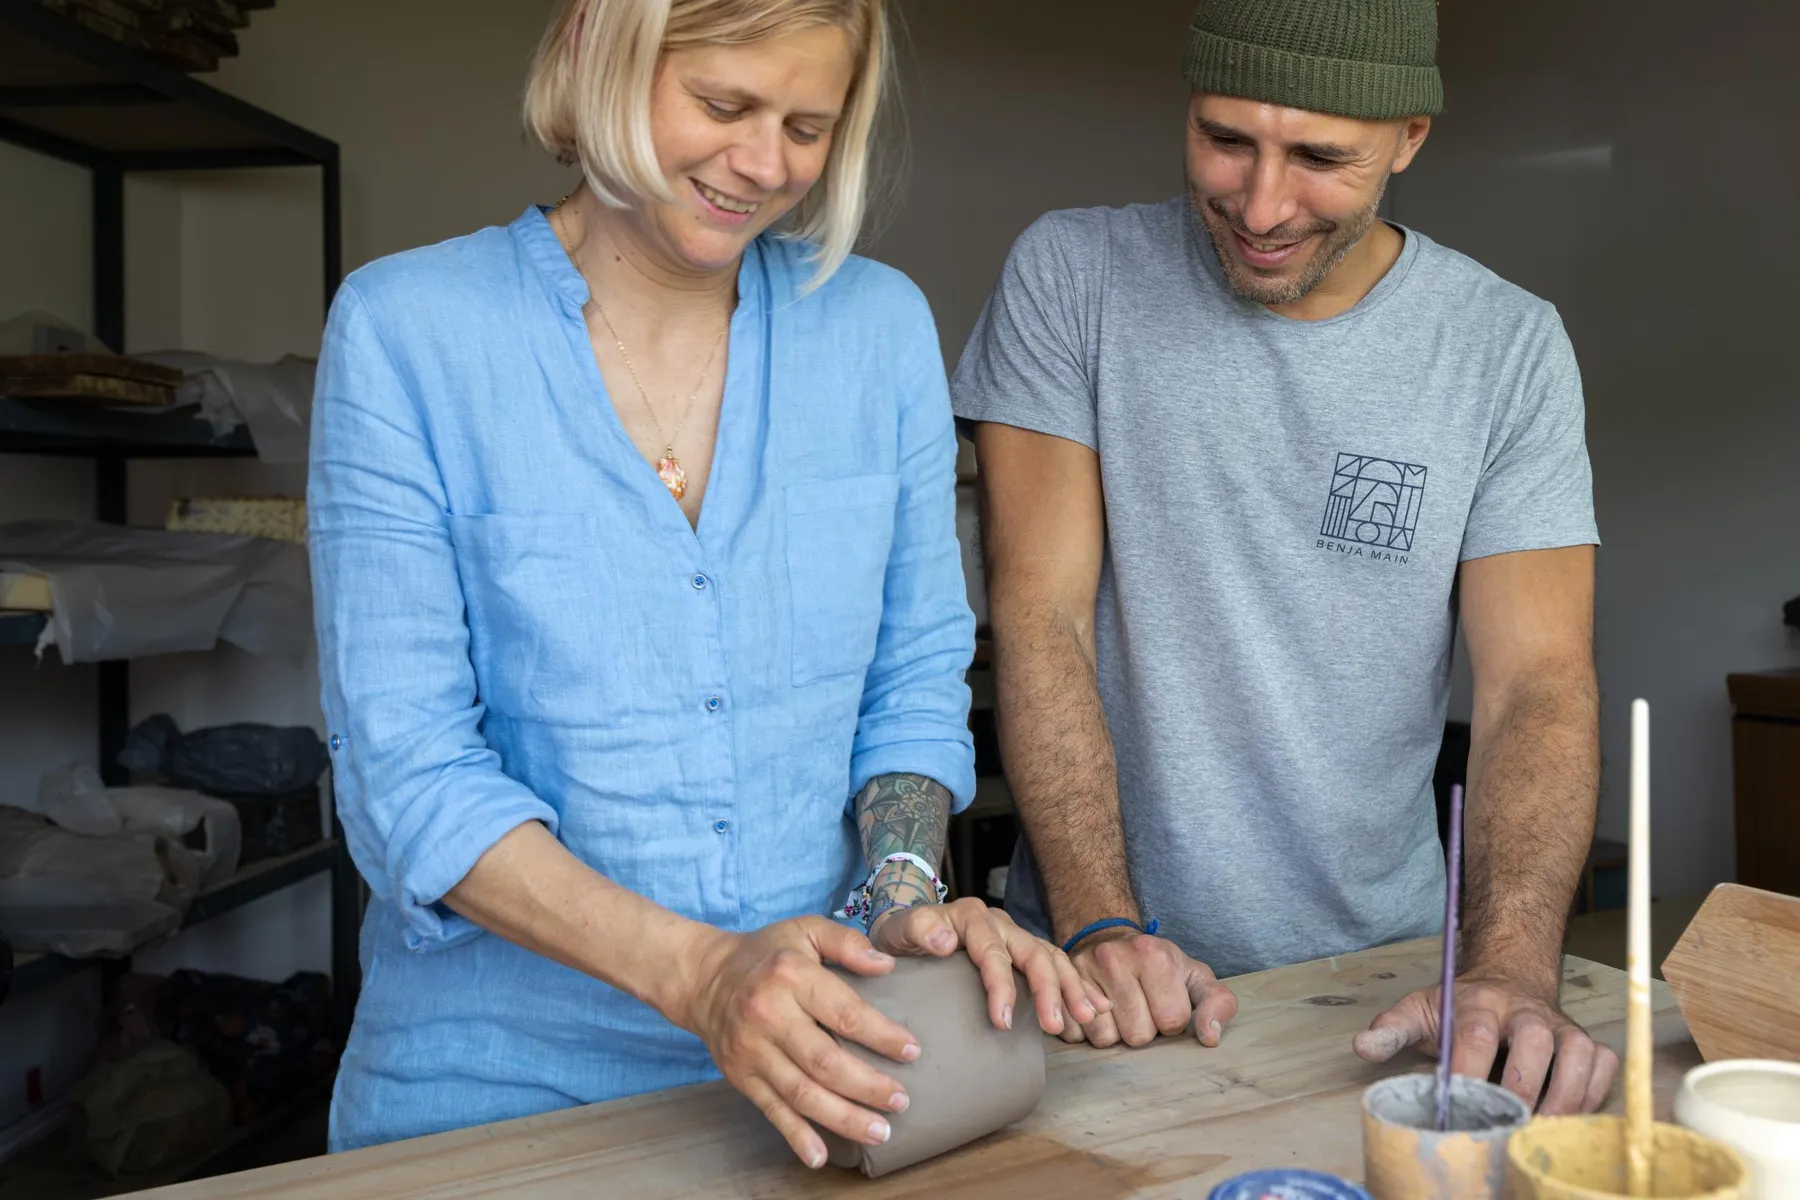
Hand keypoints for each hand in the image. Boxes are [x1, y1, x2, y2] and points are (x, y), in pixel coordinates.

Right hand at [672, 916, 917, 1168]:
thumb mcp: (805, 930)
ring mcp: (752, 1051)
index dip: (880, 1035)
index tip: (911, 1051)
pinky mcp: (740, 1077)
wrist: (703, 978)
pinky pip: (772, 1110)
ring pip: (802, 1094)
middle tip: (901, 1101)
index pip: (843, 1012)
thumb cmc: (766, 954)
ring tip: (879, 1130)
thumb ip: (847, 942)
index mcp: (791, 976)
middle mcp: (768, 1016)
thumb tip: (887, 966)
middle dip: (868, 1086)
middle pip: (825, 1062)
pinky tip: (820, 1155)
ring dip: (843, 1117)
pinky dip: (796, 1136)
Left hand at [868, 896, 1109, 1035]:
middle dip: (1048, 989)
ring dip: (1071, 987)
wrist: (907, 929)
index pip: (992, 952)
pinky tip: (1096, 1006)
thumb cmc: (903, 934)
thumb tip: (945, 942)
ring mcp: (1015, 937)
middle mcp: (999, 924)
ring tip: (1087, 1017)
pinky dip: (1077, 984)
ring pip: (1051, 958)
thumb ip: (919, 929)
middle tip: (1056, 1025)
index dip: (1001, 986)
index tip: (1003, 1021)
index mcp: (971, 918)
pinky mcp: (1023, 952)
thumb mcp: (900, 928)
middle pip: (1032, 953)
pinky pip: (1055, 965)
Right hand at [1062, 929, 1236, 1047]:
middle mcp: (1113, 958)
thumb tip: (1210, 1038)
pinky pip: (1075, 1035)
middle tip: (1140, 1007)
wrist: (1107, 941)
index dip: (1172, 1019)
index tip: (1164, 1002)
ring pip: (1105, 1039)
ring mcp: (1081, 971)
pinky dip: (1087, 1032)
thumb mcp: (1194, 975)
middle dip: (1143, 1029)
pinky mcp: (1059, 988)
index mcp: (1153, 954)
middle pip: (1137, 1035)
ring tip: (1118, 1011)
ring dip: (1115, 1034)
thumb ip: (1216, 1002)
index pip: (1172, 1020)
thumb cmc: (1156, 966)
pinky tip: (1096, 1013)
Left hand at [1353, 971, 1618, 1113]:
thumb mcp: (1420, 1011)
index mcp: (1478, 1004)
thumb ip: (1392, 1030)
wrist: (1508, 981)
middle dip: (1524, 1085)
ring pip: (1578, 1053)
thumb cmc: (1461, 1009)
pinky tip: (1571, 1120)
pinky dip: (1594, 1092)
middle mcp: (1525, 1012)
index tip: (1457, 1104)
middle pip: (1535, 1040)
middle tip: (1509, 1124)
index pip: (1476, 1034)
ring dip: (1566, 1095)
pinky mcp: (1587, 1042)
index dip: (1469, 1070)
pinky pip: (1604, 1064)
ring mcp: (1561, 1026)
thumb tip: (1363, 1047)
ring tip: (1544, 1131)